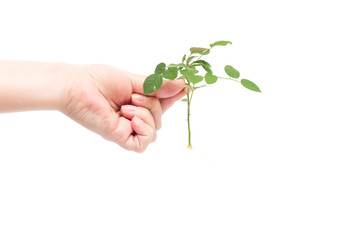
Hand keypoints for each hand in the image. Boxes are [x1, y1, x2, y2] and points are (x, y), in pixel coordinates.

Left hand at [60, 64, 184, 151]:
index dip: (174, 97)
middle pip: (160, 118)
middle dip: (153, 104)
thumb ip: (158, 87)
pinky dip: (144, 130)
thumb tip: (182, 85)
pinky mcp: (120, 137)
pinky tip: (131, 118)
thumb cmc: (100, 79)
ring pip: (154, 130)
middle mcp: (134, 117)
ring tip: (127, 106)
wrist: (78, 86)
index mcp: (137, 102)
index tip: (187, 88)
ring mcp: (128, 128)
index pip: (162, 103)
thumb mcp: (134, 80)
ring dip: (147, 115)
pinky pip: (144, 142)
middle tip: (133, 96)